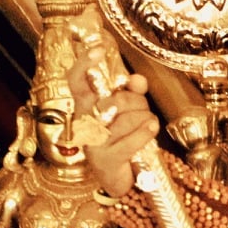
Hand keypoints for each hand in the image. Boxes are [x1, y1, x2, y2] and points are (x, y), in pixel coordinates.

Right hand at [64, 42, 157, 196]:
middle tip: (142, 112)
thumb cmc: (122, 137)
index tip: (98, 50)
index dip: (84, 64)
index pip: (76, 81)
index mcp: (85, 105)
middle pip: (117, 99)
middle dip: (139, 103)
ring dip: (146, 120)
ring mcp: (93, 141)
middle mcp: (84, 122)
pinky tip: (151, 130)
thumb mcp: (127, 111)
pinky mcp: (106, 159)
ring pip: (130, 118)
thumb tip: (137, 79)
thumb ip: (132, 93)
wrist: (119, 177)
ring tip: (145, 127)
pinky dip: (147, 133)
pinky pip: (134, 138)